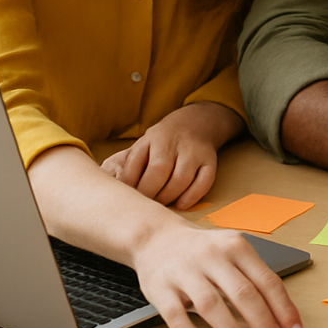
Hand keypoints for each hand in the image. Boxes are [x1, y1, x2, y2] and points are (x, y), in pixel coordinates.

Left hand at [101, 102, 240, 210]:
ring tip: (159, 205)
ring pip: (181, 179)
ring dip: (168, 197)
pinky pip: (204, 182)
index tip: (127, 198)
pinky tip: (181, 204)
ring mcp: (195, 152)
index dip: (130, 185)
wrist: (196, 122)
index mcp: (154, 138)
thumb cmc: (163, 141)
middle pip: (159, 170)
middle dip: (149, 192)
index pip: (137, 163)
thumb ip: (131, 165)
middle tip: (143, 204)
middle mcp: (175, 143)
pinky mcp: (211, 161)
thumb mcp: (144, 144)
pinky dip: (192, 196)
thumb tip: (116, 189)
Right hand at [130, 221, 304, 327]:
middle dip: (264, 325)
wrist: (156, 238)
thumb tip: (281, 319)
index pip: (267, 281)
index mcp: (237, 247)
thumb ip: (253, 279)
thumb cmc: (203, 251)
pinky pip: (177, 317)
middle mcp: (212, 256)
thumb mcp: (233, 253)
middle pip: (244, 294)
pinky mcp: (160, 289)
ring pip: (212, 305)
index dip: (284, 310)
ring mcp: (184, 272)